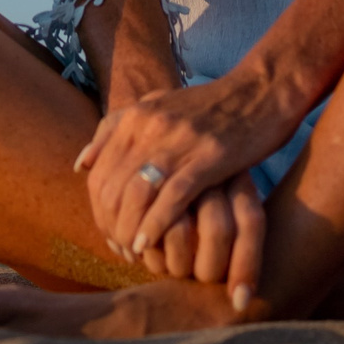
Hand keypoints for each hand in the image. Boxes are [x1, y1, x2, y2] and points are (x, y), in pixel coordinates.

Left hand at [75, 72, 294, 277]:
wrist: (260, 90)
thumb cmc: (210, 105)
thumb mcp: (158, 106)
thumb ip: (117, 129)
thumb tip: (82, 164)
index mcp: (136, 115)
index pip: (99, 171)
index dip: (96, 209)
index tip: (106, 232)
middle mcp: (150, 125)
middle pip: (112, 186)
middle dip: (110, 224)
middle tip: (118, 249)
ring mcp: (178, 140)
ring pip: (136, 194)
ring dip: (128, 230)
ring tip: (131, 252)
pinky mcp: (208, 156)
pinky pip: (172, 197)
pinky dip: (155, 224)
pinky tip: (148, 244)